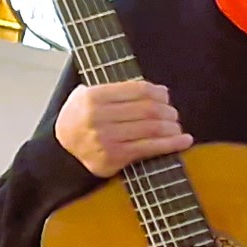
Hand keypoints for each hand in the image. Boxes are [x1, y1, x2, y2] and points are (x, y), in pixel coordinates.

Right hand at [55, 78, 190, 177]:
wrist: (62, 148)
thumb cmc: (81, 118)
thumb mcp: (87, 95)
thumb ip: (117, 89)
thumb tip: (159, 91)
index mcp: (93, 96)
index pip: (137, 90)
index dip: (158, 92)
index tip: (165, 96)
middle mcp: (98, 116)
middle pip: (148, 109)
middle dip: (168, 111)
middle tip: (173, 114)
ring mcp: (106, 138)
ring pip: (152, 128)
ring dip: (172, 127)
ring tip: (176, 126)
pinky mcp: (114, 156)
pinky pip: (150, 148)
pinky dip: (172, 144)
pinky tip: (184, 141)